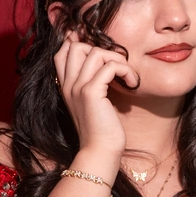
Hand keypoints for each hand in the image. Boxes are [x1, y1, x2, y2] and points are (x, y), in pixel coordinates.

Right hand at [53, 38, 138, 159]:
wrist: (99, 152)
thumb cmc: (101, 130)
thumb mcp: (93, 103)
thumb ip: (93, 83)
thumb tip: (106, 65)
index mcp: (66, 86)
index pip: (63, 50)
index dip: (82, 45)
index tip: (104, 56)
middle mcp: (68, 84)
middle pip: (77, 45)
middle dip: (102, 50)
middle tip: (117, 67)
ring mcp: (77, 87)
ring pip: (96, 52)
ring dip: (118, 59)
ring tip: (127, 76)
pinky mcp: (91, 92)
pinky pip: (110, 66)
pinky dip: (126, 70)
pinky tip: (132, 84)